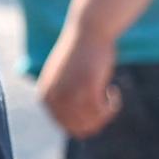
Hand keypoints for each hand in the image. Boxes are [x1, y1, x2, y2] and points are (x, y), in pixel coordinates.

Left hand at [33, 24, 122, 138]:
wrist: (87, 30)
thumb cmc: (80, 54)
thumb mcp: (65, 80)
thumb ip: (65, 99)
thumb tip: (80, 128)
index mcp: (45, 97)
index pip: (65, 125)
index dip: (85, 121)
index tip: (97, 107)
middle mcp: (54, 99)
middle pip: (78, 128)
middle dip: (96, 120)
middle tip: (107, 103)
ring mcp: (69, 94)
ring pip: (91, 123)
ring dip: (105, 114)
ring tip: (109, 95)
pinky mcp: (87, 88)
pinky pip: (102, 112)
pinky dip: (112, 106)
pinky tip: (114, 90)